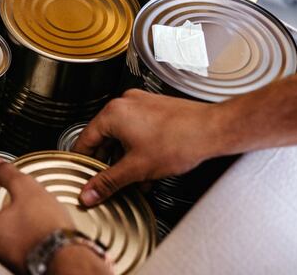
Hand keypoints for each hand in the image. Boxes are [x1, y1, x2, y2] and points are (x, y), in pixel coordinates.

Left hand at [0, 158, 74, 271]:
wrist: (68, 257)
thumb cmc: (46, 229)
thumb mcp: (26, 189)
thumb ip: (7, 174)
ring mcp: (8, 262)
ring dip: (1, 237)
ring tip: (12, 225)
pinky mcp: (25, 268)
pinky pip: (14, 255)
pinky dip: (17, 246)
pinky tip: (30, 239)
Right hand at [72, 89, 223, 205]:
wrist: (213, 130)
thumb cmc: (181, 140)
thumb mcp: (137, 169)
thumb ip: (108, 182)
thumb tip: (90, 193)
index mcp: (112, 113)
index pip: (84, 140)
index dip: (83, 162)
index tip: (82, 175)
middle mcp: (124, 104)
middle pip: (104, 138)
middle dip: (108, 163)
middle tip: (108, 181)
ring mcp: (141, 104)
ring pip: (123, 135)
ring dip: (125, 158)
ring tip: (133, 178)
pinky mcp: (156, 109)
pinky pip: (138, 130)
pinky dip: (138, 148)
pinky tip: (148, 166)